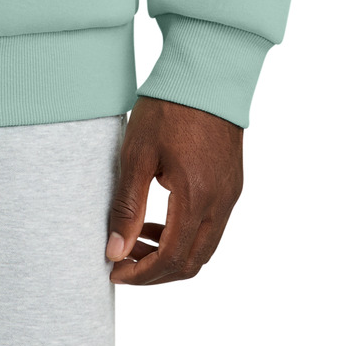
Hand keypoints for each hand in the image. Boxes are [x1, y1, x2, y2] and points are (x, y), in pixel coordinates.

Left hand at [106, 96, 242, 284]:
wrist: (206, 72)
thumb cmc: (168, 107)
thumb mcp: (137, 154)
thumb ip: (127, 206)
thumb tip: (115, 250)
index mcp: (197, 197)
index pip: (172, 259)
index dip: (142, 273)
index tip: (115, 272)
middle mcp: (220, 203)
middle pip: (191, 263)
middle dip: (156, 272)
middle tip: (123, 264)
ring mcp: (230, 194)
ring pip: (204, 248)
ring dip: (170, 255)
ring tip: (135, 243)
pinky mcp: (231, 184)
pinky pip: (211, 227)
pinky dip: (185, 236)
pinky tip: (159, 222)